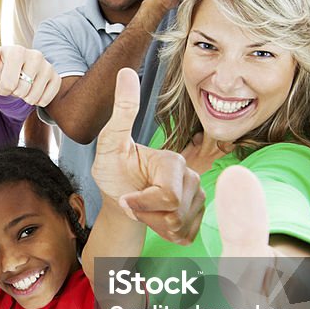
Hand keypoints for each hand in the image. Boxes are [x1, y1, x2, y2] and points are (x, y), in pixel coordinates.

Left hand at [0, 26, 60, 105]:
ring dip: (25, 97)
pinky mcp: (56, 77)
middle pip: (21, 92)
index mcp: (18, 50)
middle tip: (14, 82)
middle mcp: (36, 55)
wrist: (18, 69)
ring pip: (33, 98)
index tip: (3, 79)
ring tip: (23, 85)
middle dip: (14, 92)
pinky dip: (37, 100)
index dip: (3, 88)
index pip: (8, 84)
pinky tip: (34, 89)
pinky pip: (45, 100)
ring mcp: (48, 66)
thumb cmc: (2, 64)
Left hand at [91, 68, 204, 243]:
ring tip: (144, 210)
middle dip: (148, 215)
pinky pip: (185, 237)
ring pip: (180, 227)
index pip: (168, 195)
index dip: (143, 203)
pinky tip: (155, 220)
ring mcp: (198, 198)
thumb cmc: (113, 171)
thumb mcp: (110, 142)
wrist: (118, 200)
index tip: (126, 199)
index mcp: (174, 161)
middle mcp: (193, 177)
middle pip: (175, 213)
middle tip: (134, 203)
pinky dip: (165, 235)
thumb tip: (126, 71)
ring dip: (154, 225)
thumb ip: (123, 111)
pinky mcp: (197, 217)